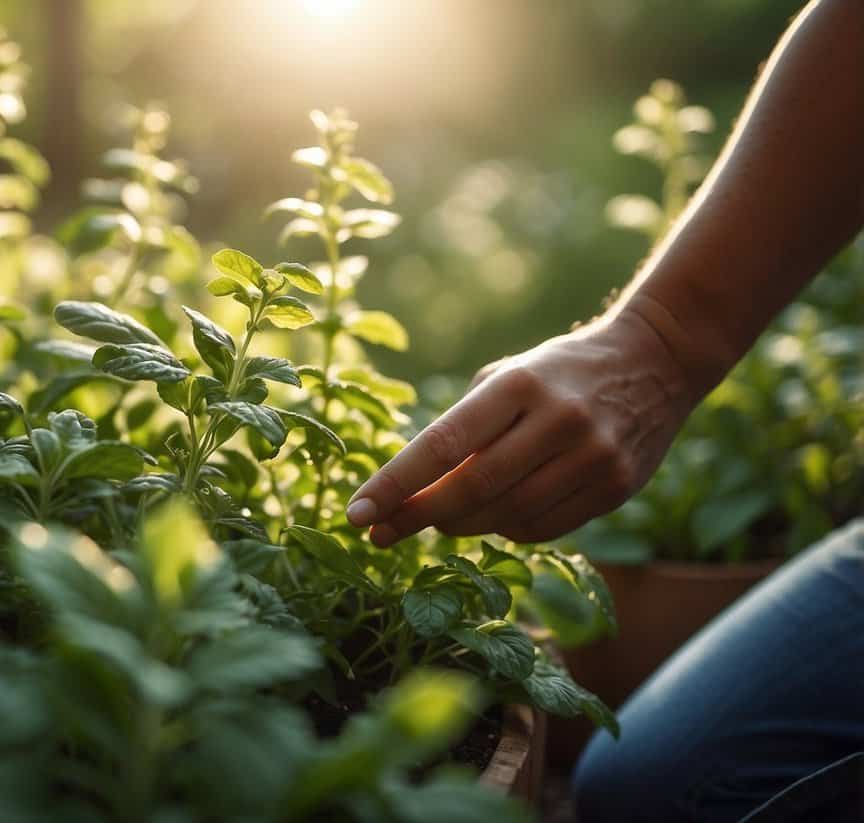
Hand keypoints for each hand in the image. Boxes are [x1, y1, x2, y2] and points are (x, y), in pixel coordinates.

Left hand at [345, 308, 696, 545]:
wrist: (655, 362)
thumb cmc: (557, 372)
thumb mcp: (508, 377)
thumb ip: (464, 429)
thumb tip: (411, 493)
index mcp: (519, 384)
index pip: (442, 445)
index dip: (395, 484)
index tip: (357, 513)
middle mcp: (558, 421)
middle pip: (472, 490)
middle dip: (417, 517)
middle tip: (379, 533)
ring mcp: (593, 458)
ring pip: (506, 517)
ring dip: (460, 526)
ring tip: (436, 520)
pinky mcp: (616, 488)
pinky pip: (541, 528)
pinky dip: (506, 528)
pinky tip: (493, 515)